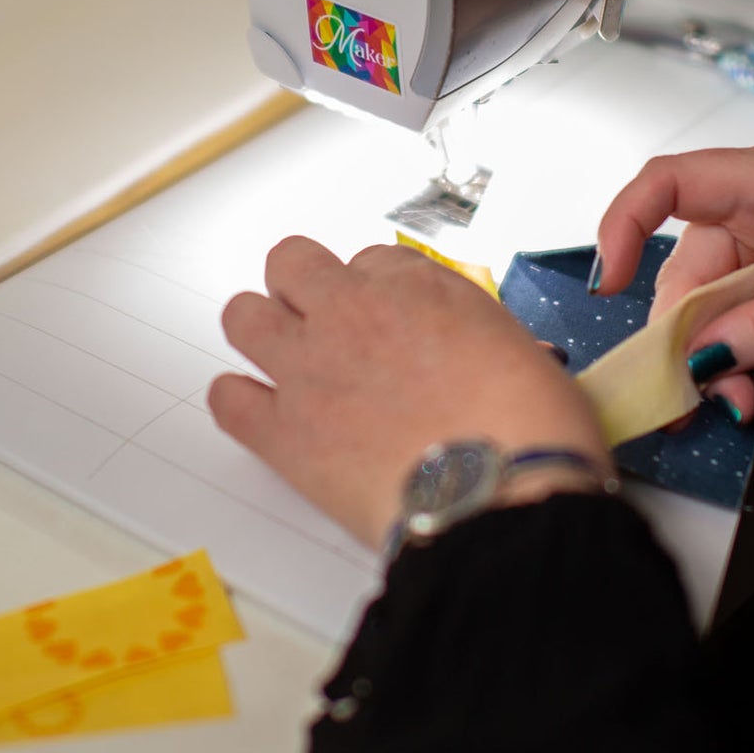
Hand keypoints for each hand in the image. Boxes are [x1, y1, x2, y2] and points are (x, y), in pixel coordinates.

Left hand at [209, 238, 608, 547]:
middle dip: (303, 287)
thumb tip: (464, 352)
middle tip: (323, 320)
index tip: (387, 316)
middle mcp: (352, 312)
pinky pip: (228, 399)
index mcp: (417, 286)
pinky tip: (258, 412)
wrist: (499, 492)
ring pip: (243, 316)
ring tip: (280, 357)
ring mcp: (309, 368)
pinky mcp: (284, 432)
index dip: (377, 290)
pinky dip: (238, 403)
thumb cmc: (526, 429)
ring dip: (259, 331)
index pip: (374, 260)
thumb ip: (472, 337)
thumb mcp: (519, 351)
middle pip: (292, 263)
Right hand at [594, 145, 753, 420]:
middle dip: (683, 331)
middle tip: (698, 395)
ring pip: (717, 301)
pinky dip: (745, 355)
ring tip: (739, 405)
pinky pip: (751, 318)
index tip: (611, 285)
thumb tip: (701, 357)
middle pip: (687, 264)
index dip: (623, 224)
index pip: (669, 182)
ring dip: (716, 355)